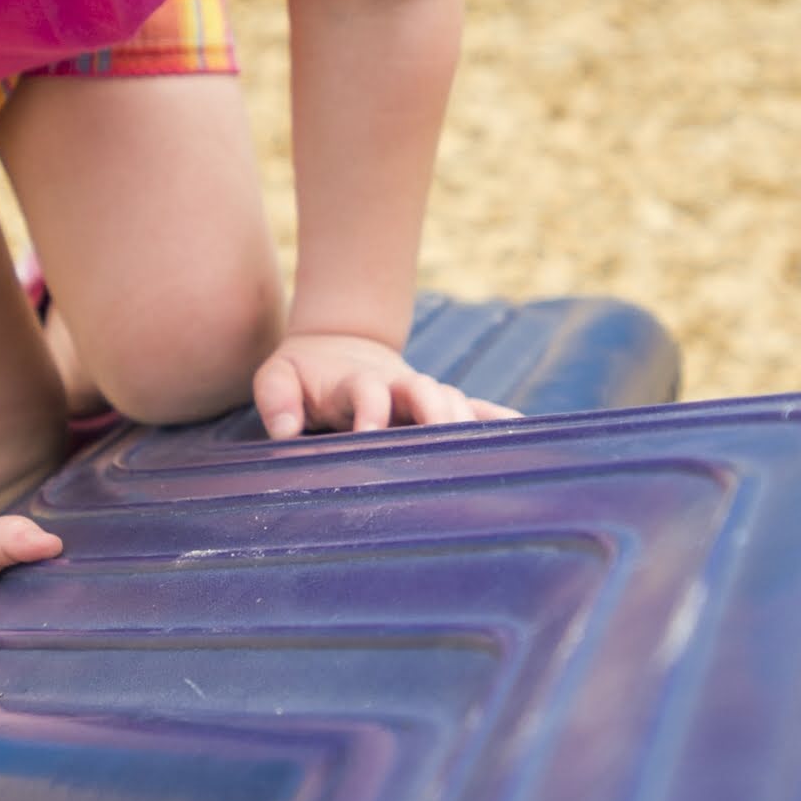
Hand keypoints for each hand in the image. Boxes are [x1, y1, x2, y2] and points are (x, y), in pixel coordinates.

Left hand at [251, 328, 520, 438]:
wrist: (337, 347)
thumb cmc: (302, 374)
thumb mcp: (277, 377)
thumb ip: (276, 398)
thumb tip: (285, 430)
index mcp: (355, 382)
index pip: (367, 391)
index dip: (370, 410)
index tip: (370, 435)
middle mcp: (396, 385)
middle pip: (422, 391)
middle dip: (433, 413)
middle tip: (438, 442)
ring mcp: (421, 393)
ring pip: (451, 401)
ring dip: (463, 423)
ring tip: (478, 453)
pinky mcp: (439, 405)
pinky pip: (476, 410)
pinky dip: (498, 421)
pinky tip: (525, 437)